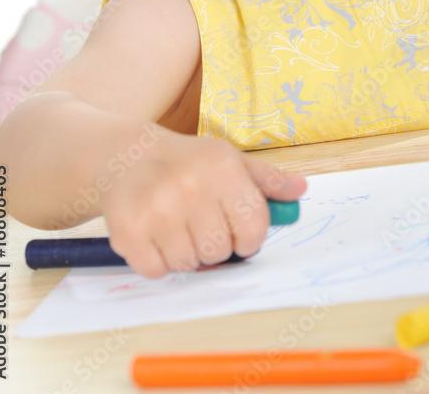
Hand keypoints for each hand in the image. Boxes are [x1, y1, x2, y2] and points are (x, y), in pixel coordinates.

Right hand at [101, 130, 306, 277]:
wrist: (127, 156)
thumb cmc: (187, 163)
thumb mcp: (228, 160)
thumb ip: (266, 180)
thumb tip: (301, 191)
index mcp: (222, 167)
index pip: (254, 228)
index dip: (249, 238)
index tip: (236, 231)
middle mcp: (190, 186)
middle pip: (220, 251)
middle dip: (214, 245)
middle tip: (199, 223)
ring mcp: (156, 209)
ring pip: (189, 264)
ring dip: (185, 254)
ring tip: (175, 226)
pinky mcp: (128, 231)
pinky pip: (156, 271)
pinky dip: (157, 261)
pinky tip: (153, 234)